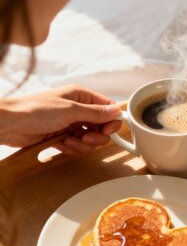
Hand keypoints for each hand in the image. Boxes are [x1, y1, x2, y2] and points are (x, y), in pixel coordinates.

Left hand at [0, 84, 121, 155]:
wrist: (9, 124)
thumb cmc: (35, 110)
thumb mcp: (70, 110)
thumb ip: (95, 113)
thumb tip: (117, 110)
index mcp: (82, 96)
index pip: (108, 109)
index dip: (112, 122)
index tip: (108, 131)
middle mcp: (78, 109)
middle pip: (102, 127)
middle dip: (96, 137)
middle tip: (86, 138)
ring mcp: (70, 123)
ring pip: (90, 139)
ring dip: (82, 144)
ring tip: (68, 142)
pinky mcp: (62, 136)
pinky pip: (78, 146)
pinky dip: (72, 148)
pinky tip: (61, 144)